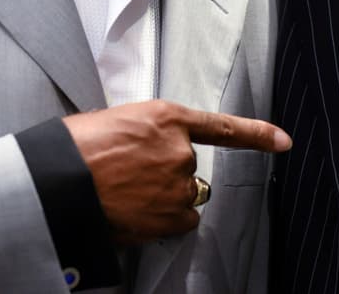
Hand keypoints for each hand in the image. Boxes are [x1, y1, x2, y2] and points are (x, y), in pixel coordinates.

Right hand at [63, 100, 290, 243]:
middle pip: (190, 168)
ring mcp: (177, 184)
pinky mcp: (170, 215)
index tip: (281, 141)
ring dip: (164, 198)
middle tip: (128, 175)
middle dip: (167, 174)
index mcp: (166, 116)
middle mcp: (179, 149)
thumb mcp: (113, 121)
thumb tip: (145, 149)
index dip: (256, 134)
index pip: (222, 127)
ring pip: (184, 196)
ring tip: (125, 193)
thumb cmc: (72, 149)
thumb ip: (144, 132)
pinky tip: (134, 211)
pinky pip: (180, 222)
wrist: (56, 182)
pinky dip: (162, 221)